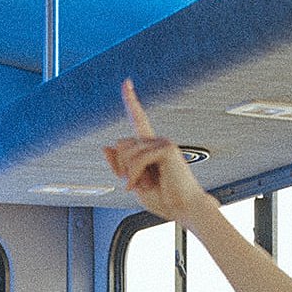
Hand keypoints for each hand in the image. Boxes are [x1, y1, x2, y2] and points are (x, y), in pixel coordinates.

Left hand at [103, 80, 218, 227]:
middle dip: (122, 167)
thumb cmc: (165, 198)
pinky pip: (137, 159)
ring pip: (126, 152)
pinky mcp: (166, 149)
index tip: (126, 83)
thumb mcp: (133, 182)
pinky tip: (143, 184)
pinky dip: (134, 175)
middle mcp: (157, 141)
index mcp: (150, 147)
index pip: (138, 119)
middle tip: (138, 182)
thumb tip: (106, 146)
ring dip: (130, 174)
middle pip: (121, 144)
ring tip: (146, 184)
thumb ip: (119, 165)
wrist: (185, 209)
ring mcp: (162, 143)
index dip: (131, 100)